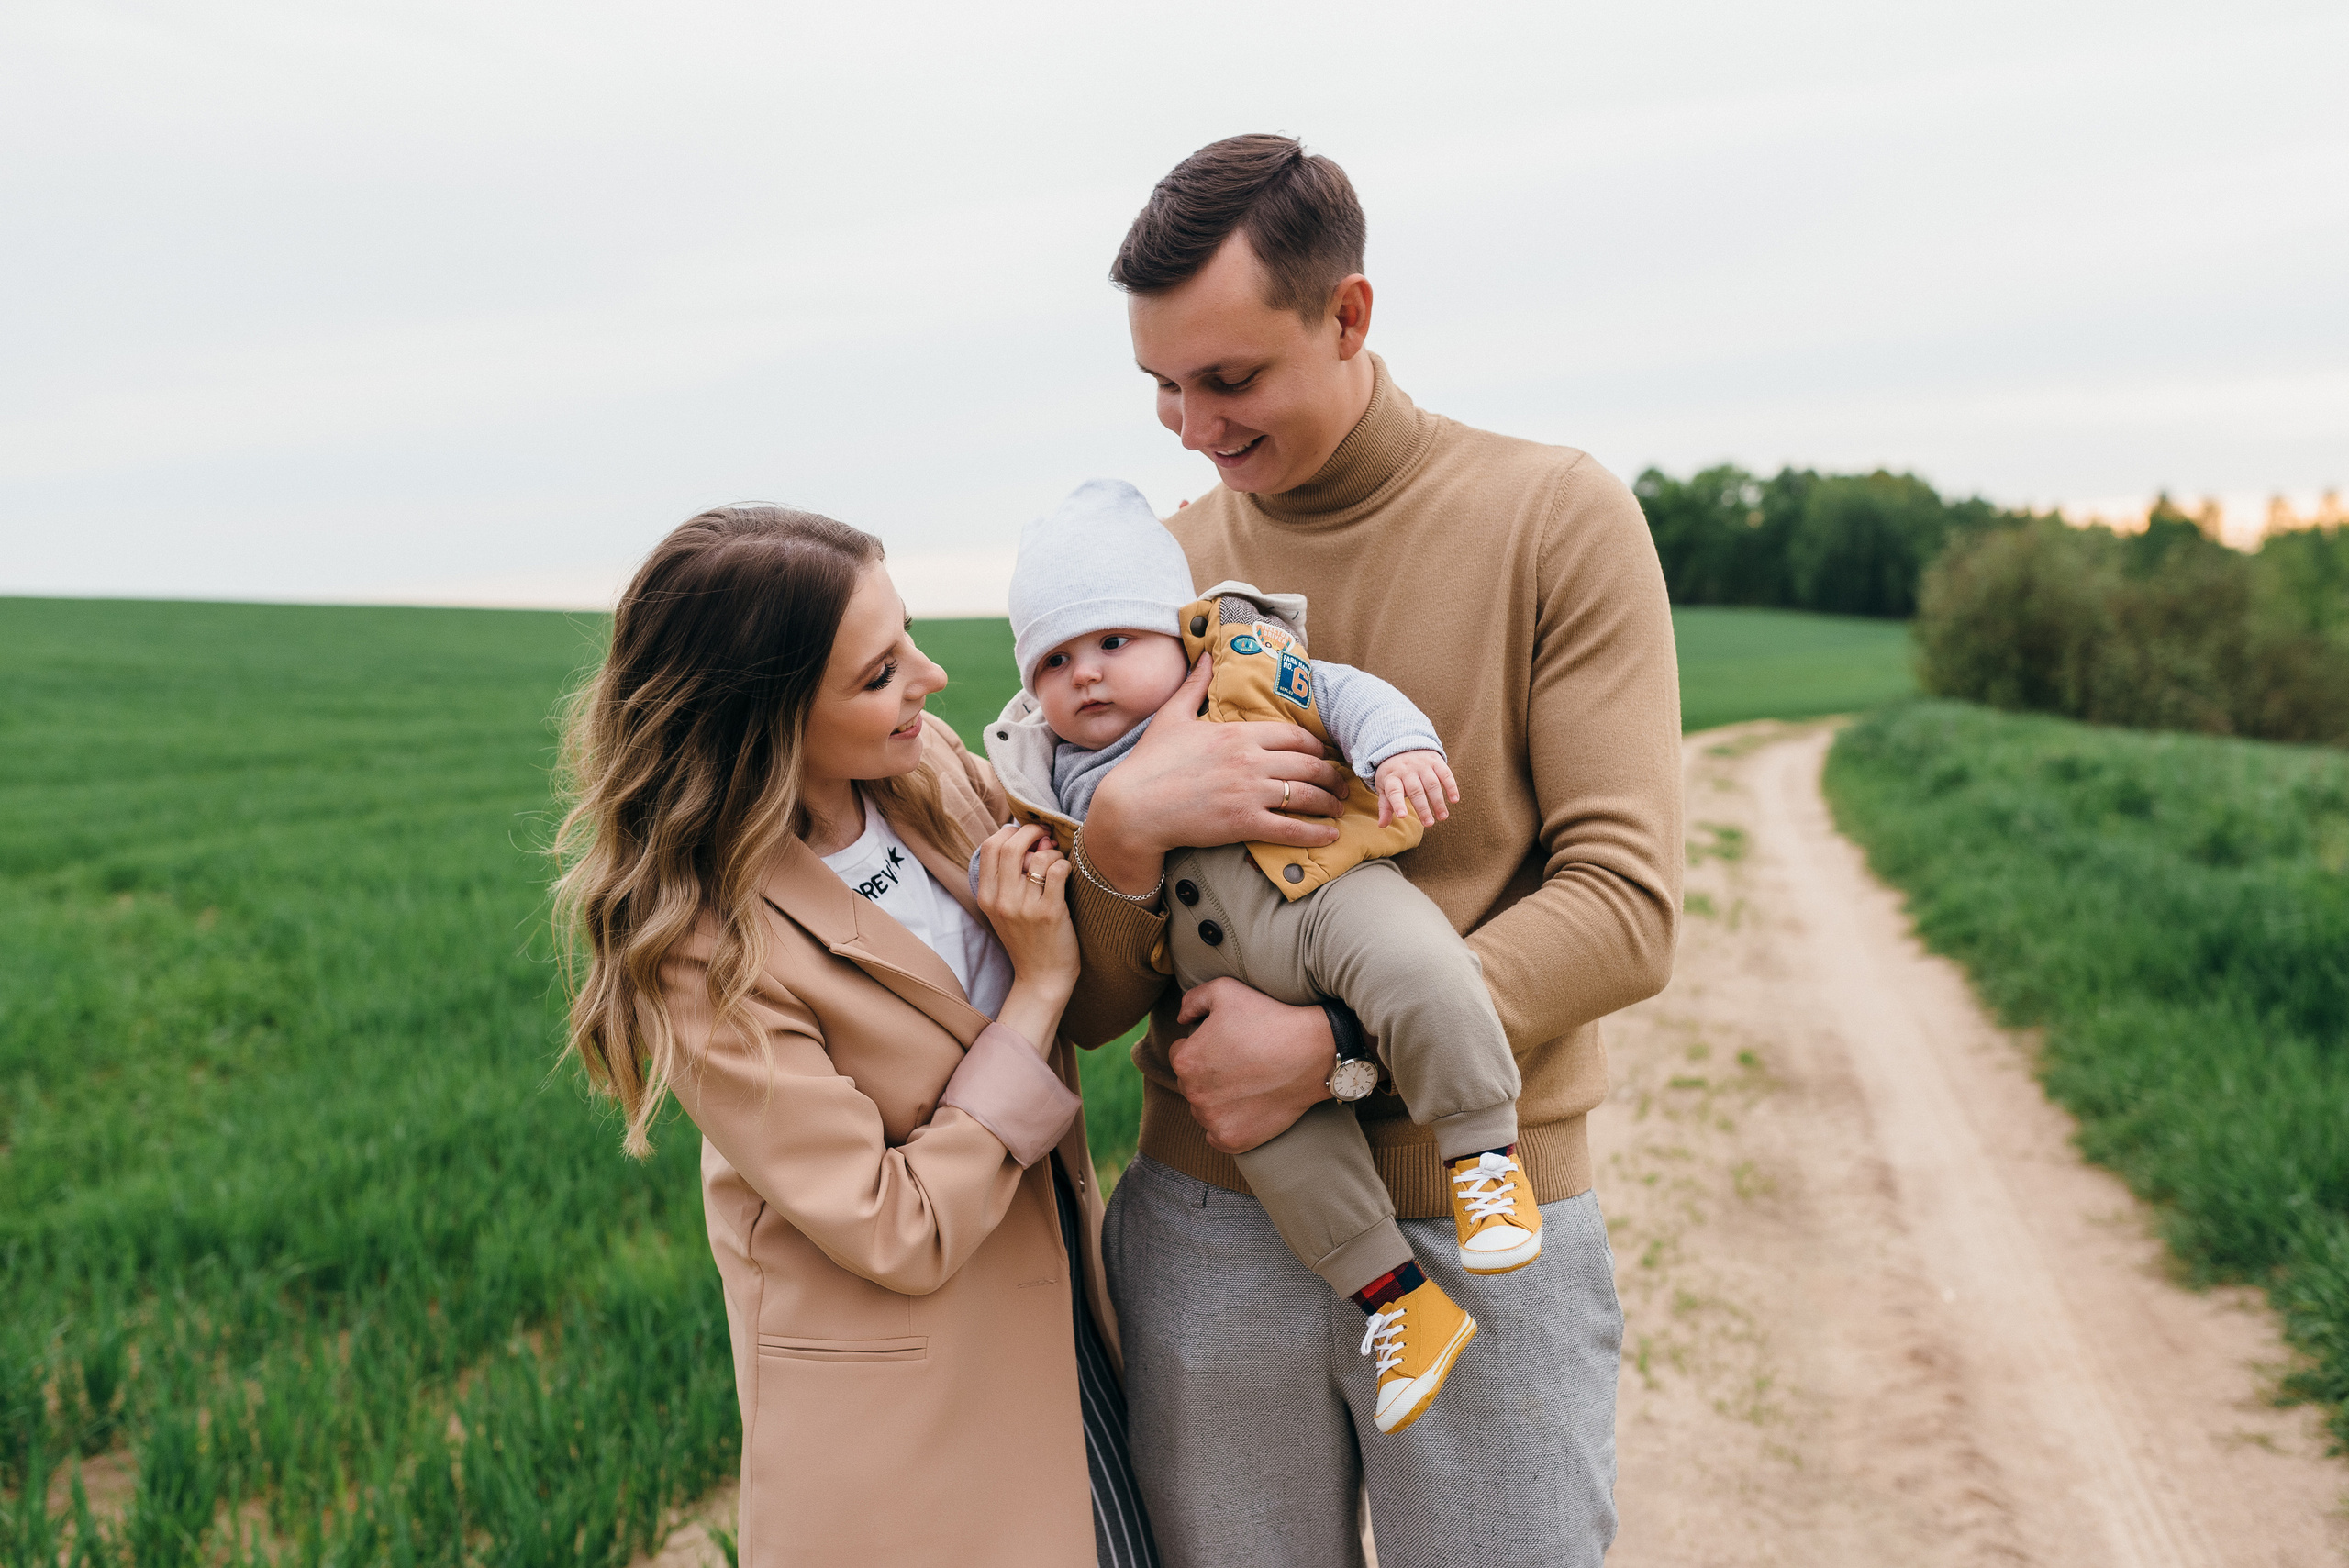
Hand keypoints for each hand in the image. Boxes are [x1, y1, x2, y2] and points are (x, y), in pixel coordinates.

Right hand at [973, 824, 1076, 992]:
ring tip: (1057, 861)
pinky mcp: (1050, 913)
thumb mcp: (1005, 909)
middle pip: (1011, 846)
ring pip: (1039, 857)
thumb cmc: (1027, 939)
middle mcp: (1002, 901)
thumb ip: (1011, 875)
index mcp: (986, 897)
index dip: (1010, 831)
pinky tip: (1066, 873)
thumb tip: (1035, 836)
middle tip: (1046, 834)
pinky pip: (1057, 871)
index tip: (1026, 833)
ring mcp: (1025, 908)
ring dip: (1053, 851)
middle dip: (1032, 831)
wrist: (1041, 978)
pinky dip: (1065, 864)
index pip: (990, 847)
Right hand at [1083, 656, 1346, 893]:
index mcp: (1237, 733)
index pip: (1295, 735)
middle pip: (1309, 764)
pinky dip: (1316, 833)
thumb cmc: (1150, 762)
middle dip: (1332, 776)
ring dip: (1330, 803)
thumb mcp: (1171, 716)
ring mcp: (1249, 793)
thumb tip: (1205, 655)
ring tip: (1339, 809)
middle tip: (1342, 785)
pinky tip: (1330, 835)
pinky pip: (1292, 828)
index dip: (1316, 746)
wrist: (1133, 807)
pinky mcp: (1244, 823)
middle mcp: (1250, 760)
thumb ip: (1195, 685)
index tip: (1323, 755)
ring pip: (1307, 795)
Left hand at [1168, 979, 1335, 1153]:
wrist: (1313, 1052)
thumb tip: (1182, 1019)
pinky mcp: (1232, 1140)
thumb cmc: (1270, 1018)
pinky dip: (1229, 1124)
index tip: (1226, 1044)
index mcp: (1186, 1060)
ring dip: (1217, 1100)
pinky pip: (1217, 1135)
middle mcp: (1193, 1094)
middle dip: (1209, 1073)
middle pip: (1191, 1084)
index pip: (1180, 1054)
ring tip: (1248, 1083)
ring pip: (1204, 1110)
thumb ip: (1192, 1000)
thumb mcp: (1225, 990)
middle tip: (1240, 1063)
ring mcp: (1212, 1120)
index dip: (1202, 1046)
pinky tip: (1249, 1107)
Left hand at [1372, 749, 1458, 827]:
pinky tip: (1454, 800)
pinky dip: (1451, 787)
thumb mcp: (1384, 787)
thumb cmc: (1392, 773)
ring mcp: (1422, 764)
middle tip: (1429, 824)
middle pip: (1416, 791)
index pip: (1394, 791)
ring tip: (1442, 817)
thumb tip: (1382, 825)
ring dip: (1438, 801)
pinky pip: (1445, 774)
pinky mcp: (1435, 761)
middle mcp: (1407, 770)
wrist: (1402, 744)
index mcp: (1392, 778)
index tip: (1402, 816)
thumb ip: (1385, 806)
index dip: (1398, 804)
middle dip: (1423, 808)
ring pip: (1432, 784)